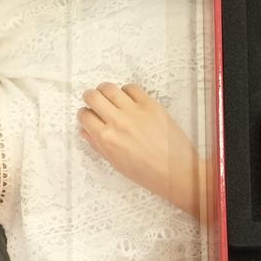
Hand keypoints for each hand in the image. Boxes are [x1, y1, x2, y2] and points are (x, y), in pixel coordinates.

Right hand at [77, 83, 203, 221]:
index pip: (85, 116)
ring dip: (105, 91)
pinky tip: (128, 100)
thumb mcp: (116, 163)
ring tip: (110, 98)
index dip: (84, 115)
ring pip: (109, 88)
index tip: (89, 116)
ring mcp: (134, 111)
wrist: (176, 170)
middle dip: (90, 98)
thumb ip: (97, 144)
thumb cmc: (147, 172)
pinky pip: (131, 88)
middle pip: (93, 96)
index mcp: (106, 139)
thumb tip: (85, 130)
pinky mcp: (150, 104)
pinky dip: (126, 91)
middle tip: (95, 102)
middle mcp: (117, 122)